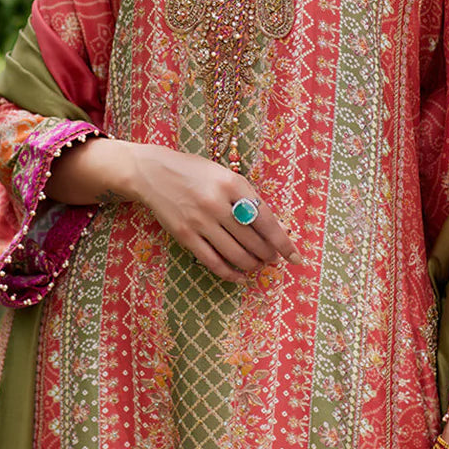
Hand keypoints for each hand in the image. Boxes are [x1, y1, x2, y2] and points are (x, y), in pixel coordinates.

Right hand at [128, 143, 297, 283]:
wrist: (153, 173)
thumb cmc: (194, 172)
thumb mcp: (225, 175)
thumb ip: (247, 198)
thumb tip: (274, 228)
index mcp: (233, 184)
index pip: (266, 220)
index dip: (283, 243)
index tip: (295, 256)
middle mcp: (218, 203)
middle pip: (253, 241)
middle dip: (267, 255)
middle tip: (271, 259)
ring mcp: (200, 220)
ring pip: (236, 254)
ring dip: (251, 265)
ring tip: (256, 265)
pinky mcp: (185, 235)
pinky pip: (213, 261)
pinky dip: (229, 273)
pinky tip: (238, 276)